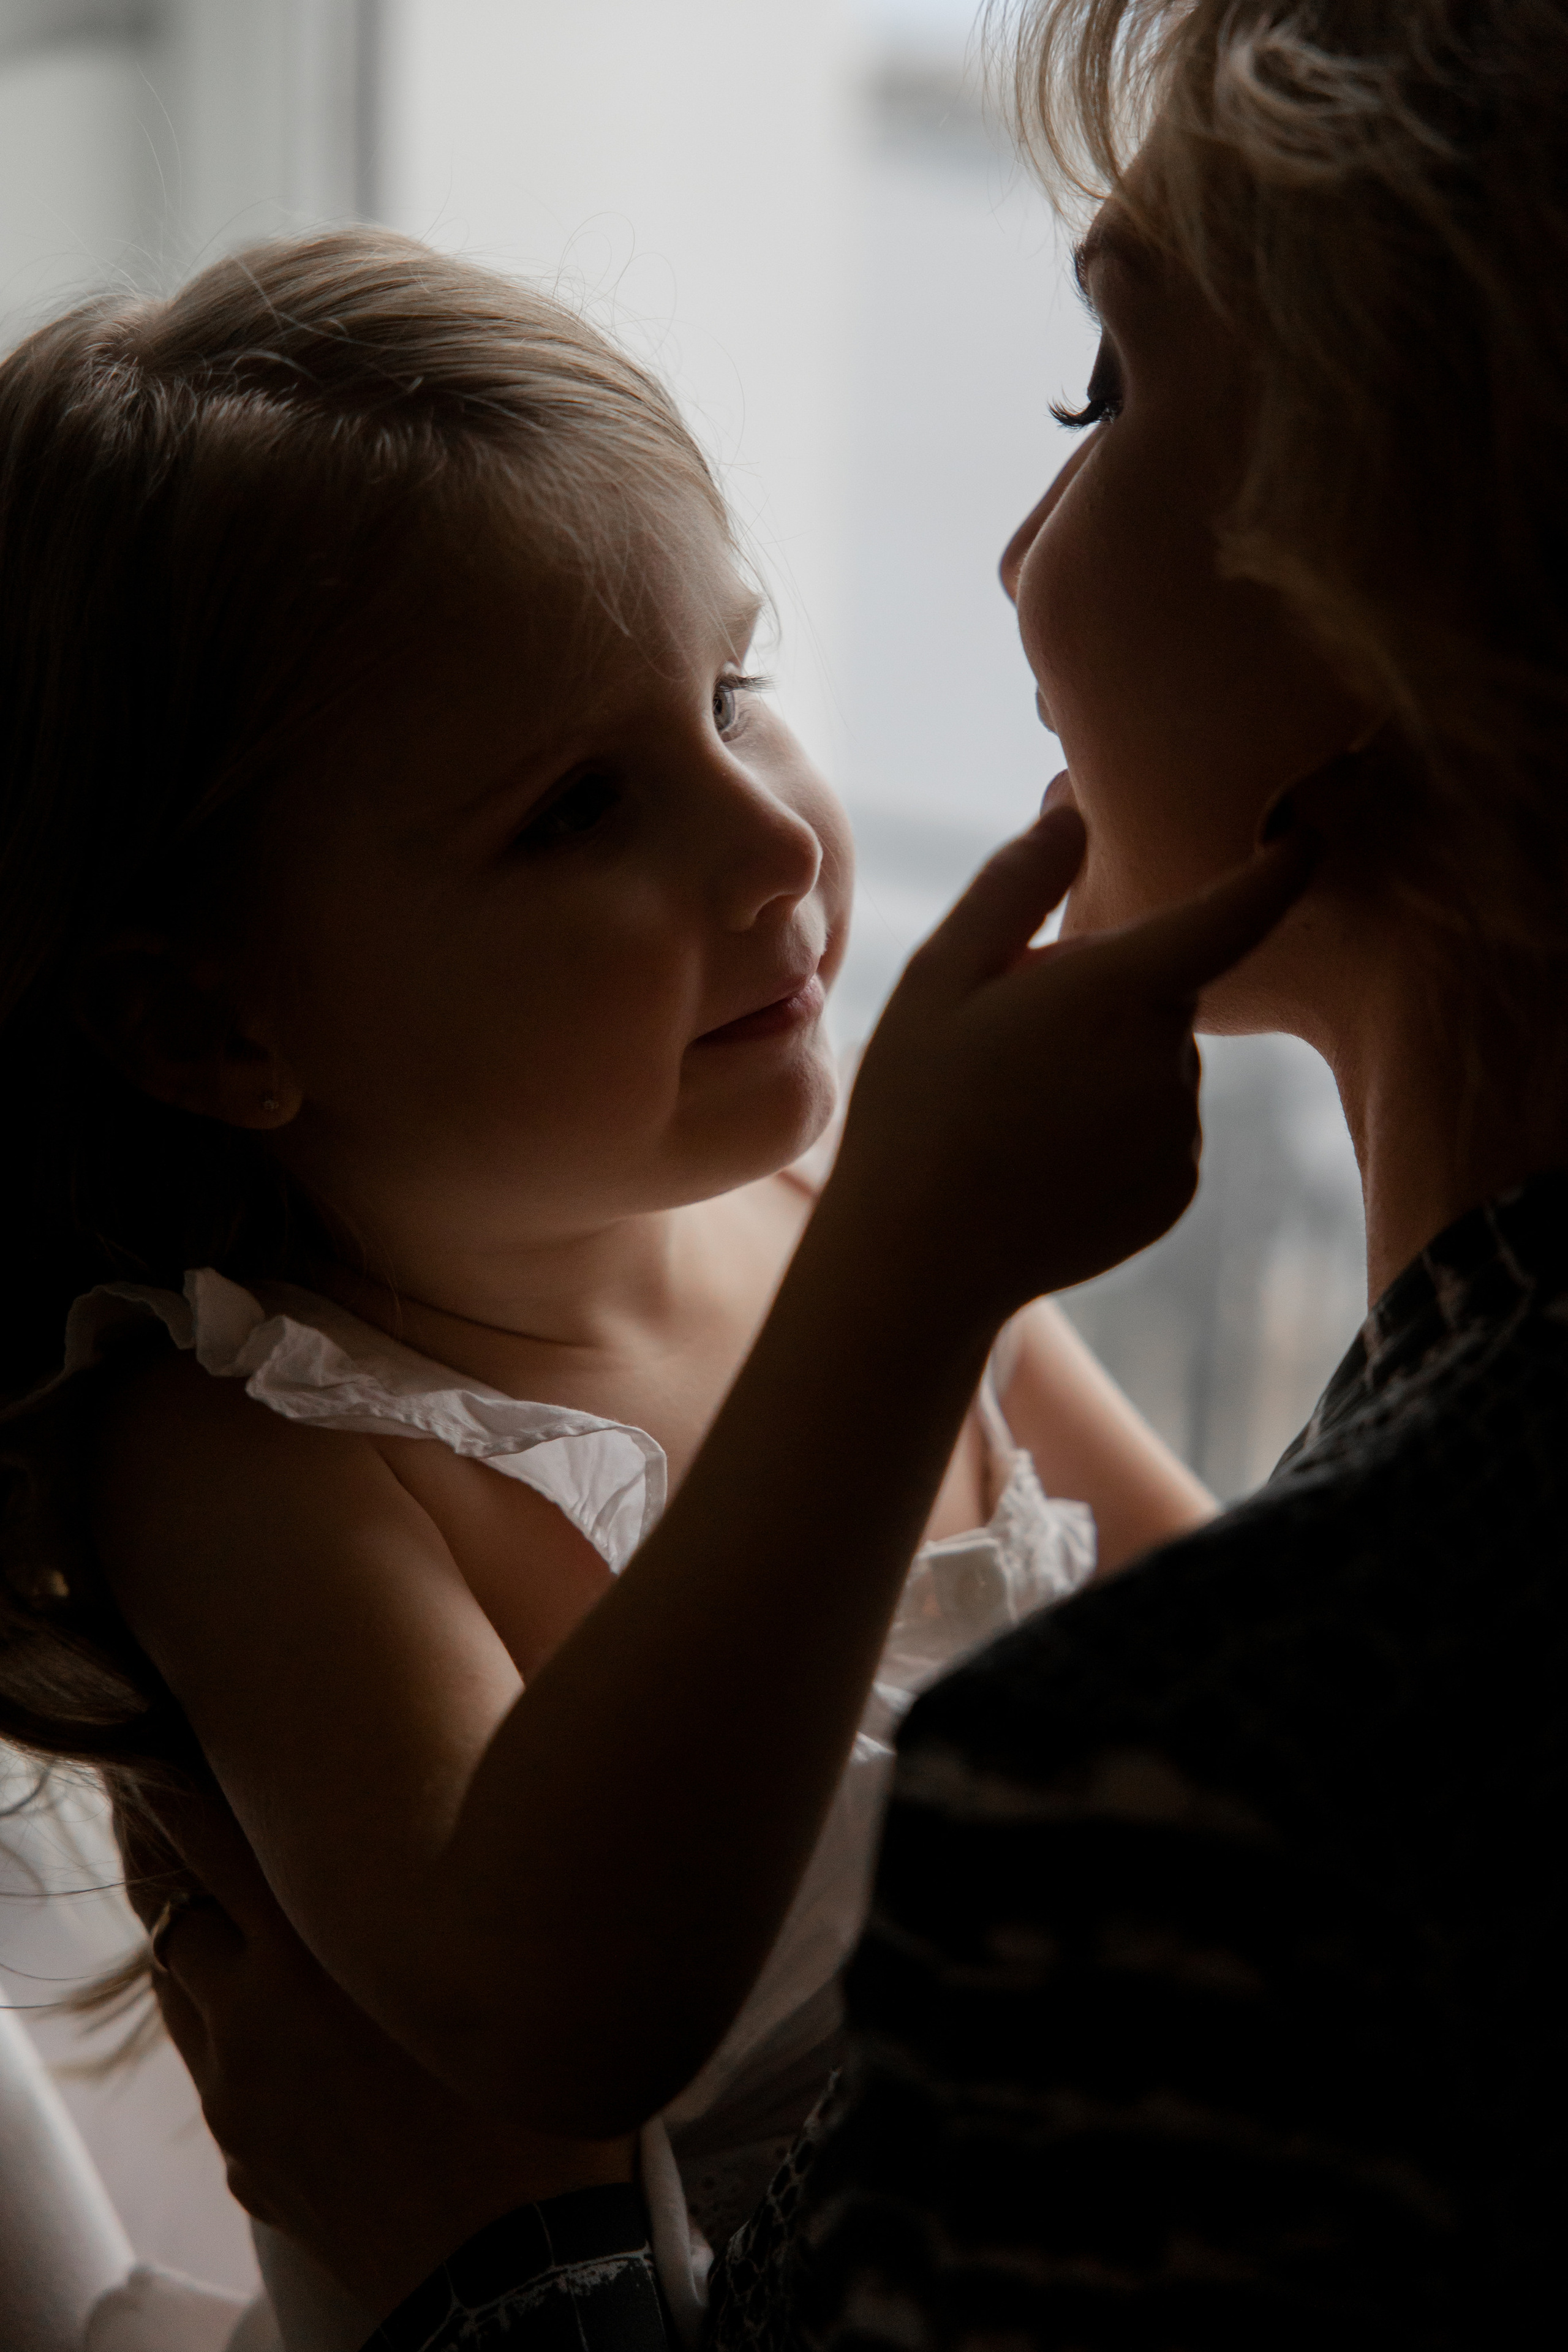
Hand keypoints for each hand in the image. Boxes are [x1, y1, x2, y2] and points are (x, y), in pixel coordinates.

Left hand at [134, 1788, 631, 2318]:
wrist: (508, 2270)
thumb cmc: (533, 2099)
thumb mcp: (495, 1966)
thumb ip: (448, 1893)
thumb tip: (466, 1829)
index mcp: (309, 1949)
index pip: (205, 1833)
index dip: (197, 1787)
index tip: (220, 1761)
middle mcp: (253, 2014)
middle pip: (178, 1914)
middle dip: (196, 1875)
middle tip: (238, 1849)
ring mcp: (239, 2095)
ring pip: (187, 2000)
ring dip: (214, 1961)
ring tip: (269, 1946)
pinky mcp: (248, 2162)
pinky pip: (223, 2080)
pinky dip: (246, 2049)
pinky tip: (310, 2053)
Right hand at [834, 797, 1313, 1321]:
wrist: (920, 1260)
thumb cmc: (916, 1106)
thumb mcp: (940, 977)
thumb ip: (1016, 885)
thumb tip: (1074, 810)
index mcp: (1117, 992)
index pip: (1232, 913)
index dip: (1280, 868)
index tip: (1309, 832)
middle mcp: (1170, 1062)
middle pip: (1162, 990)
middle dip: (1104, 992)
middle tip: (1009, 1041)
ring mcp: (1178, 1134)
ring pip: (1159, 1061)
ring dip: (1106, 1063)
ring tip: (1017, 1110)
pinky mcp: (1175, 1190)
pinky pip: (1159, 1127)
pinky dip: (1114, 1127)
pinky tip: (1043, 1155)